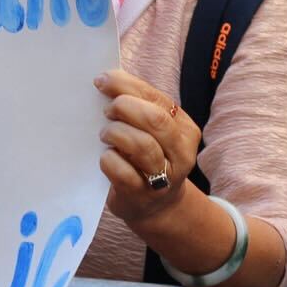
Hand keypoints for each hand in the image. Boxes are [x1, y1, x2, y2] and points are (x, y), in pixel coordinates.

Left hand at [95, 70, 199, 224]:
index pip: (157, 98)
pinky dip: (109, 159)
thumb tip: (107, 80)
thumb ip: (139, 108)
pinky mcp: (142, 194)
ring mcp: (163, 176)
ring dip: (116, 133)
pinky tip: (106, 156)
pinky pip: (123, 171)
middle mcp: (181, 152)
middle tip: (107, 111)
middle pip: (154, 119)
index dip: (127, 86)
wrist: (156, 206)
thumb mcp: (152, 132)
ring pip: (141, 145)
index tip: (102, 80)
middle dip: (125, 107)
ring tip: (105, 134)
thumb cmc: (147, 159)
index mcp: (184, 128)